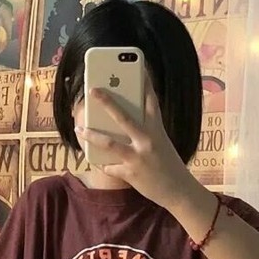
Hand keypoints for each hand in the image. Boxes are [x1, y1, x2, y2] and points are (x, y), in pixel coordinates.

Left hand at [76, 80, 198, 210]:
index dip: (145, 82)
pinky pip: (110, 166)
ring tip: (80, 129)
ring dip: (92, 135)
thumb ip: (145, 133)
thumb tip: (120, 125)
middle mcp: (148, 141)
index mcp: (158, 130)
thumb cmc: (169, 165)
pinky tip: (95, 159)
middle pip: (124, 117)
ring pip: (109, 143)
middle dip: (107, 102)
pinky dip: (102, 163)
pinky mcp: (131, 173)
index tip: (138, 66)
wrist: (179, 192)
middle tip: (93, 89)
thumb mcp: (161, 144)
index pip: (151, 102)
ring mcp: (138, 158)